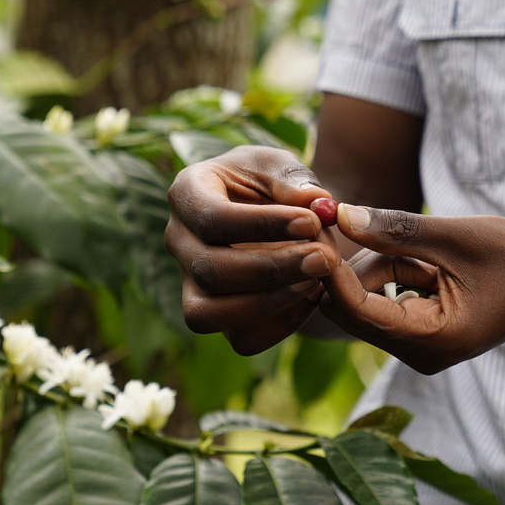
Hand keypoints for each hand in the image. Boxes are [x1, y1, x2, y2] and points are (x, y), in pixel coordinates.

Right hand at [164, 146, 342, 354]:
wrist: (273, 210)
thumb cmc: (271, 181)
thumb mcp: (281, 165)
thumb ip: (295, 179)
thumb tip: (316, 202)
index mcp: (187, 194)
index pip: (211, 218)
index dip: (262, 225)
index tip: (312, 222)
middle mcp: (179, 241)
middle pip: (209, 271)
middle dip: (272, 270)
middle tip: (325, 258)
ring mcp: (192, 283)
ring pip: (208, 315)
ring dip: (269, 303)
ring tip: (317, 281)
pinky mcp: (218, 314)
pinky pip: (240, 339)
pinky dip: (280, 326)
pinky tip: (313, 298)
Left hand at [319, 205, 504, 373]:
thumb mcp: (456, 236)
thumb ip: (396, 229)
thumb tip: (340, 214)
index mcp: (432, 341)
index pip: (355, 308)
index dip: (329, 267)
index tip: (313, 224)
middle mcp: (420, 354)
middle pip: (351, 306)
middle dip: (347, 262)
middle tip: (337, 211)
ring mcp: (419, 344)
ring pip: (366, 296)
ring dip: (377, 259)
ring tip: (420, 238)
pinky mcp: (420, 328)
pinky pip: (384, 294)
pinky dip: (390, 265)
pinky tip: (420, 250)